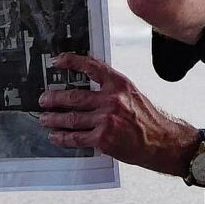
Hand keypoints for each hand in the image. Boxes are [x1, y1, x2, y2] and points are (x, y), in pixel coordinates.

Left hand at [38, 53, 197, 175]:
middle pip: (74, 96)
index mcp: (120, 84)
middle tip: (44, 99)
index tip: (57, 62)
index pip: (91, 67)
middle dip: (54, 98)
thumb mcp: (132, 94)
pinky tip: (55, 136)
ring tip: (44, 119)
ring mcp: (106, 120)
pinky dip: (62, 137)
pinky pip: (76, 138)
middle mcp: (112, 100)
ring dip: (54, 119)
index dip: (71, 62)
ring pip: (71, 118)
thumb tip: (87, 84)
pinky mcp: (103, 139)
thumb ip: (111, 88)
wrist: (160, 141)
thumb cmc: (147, 118)